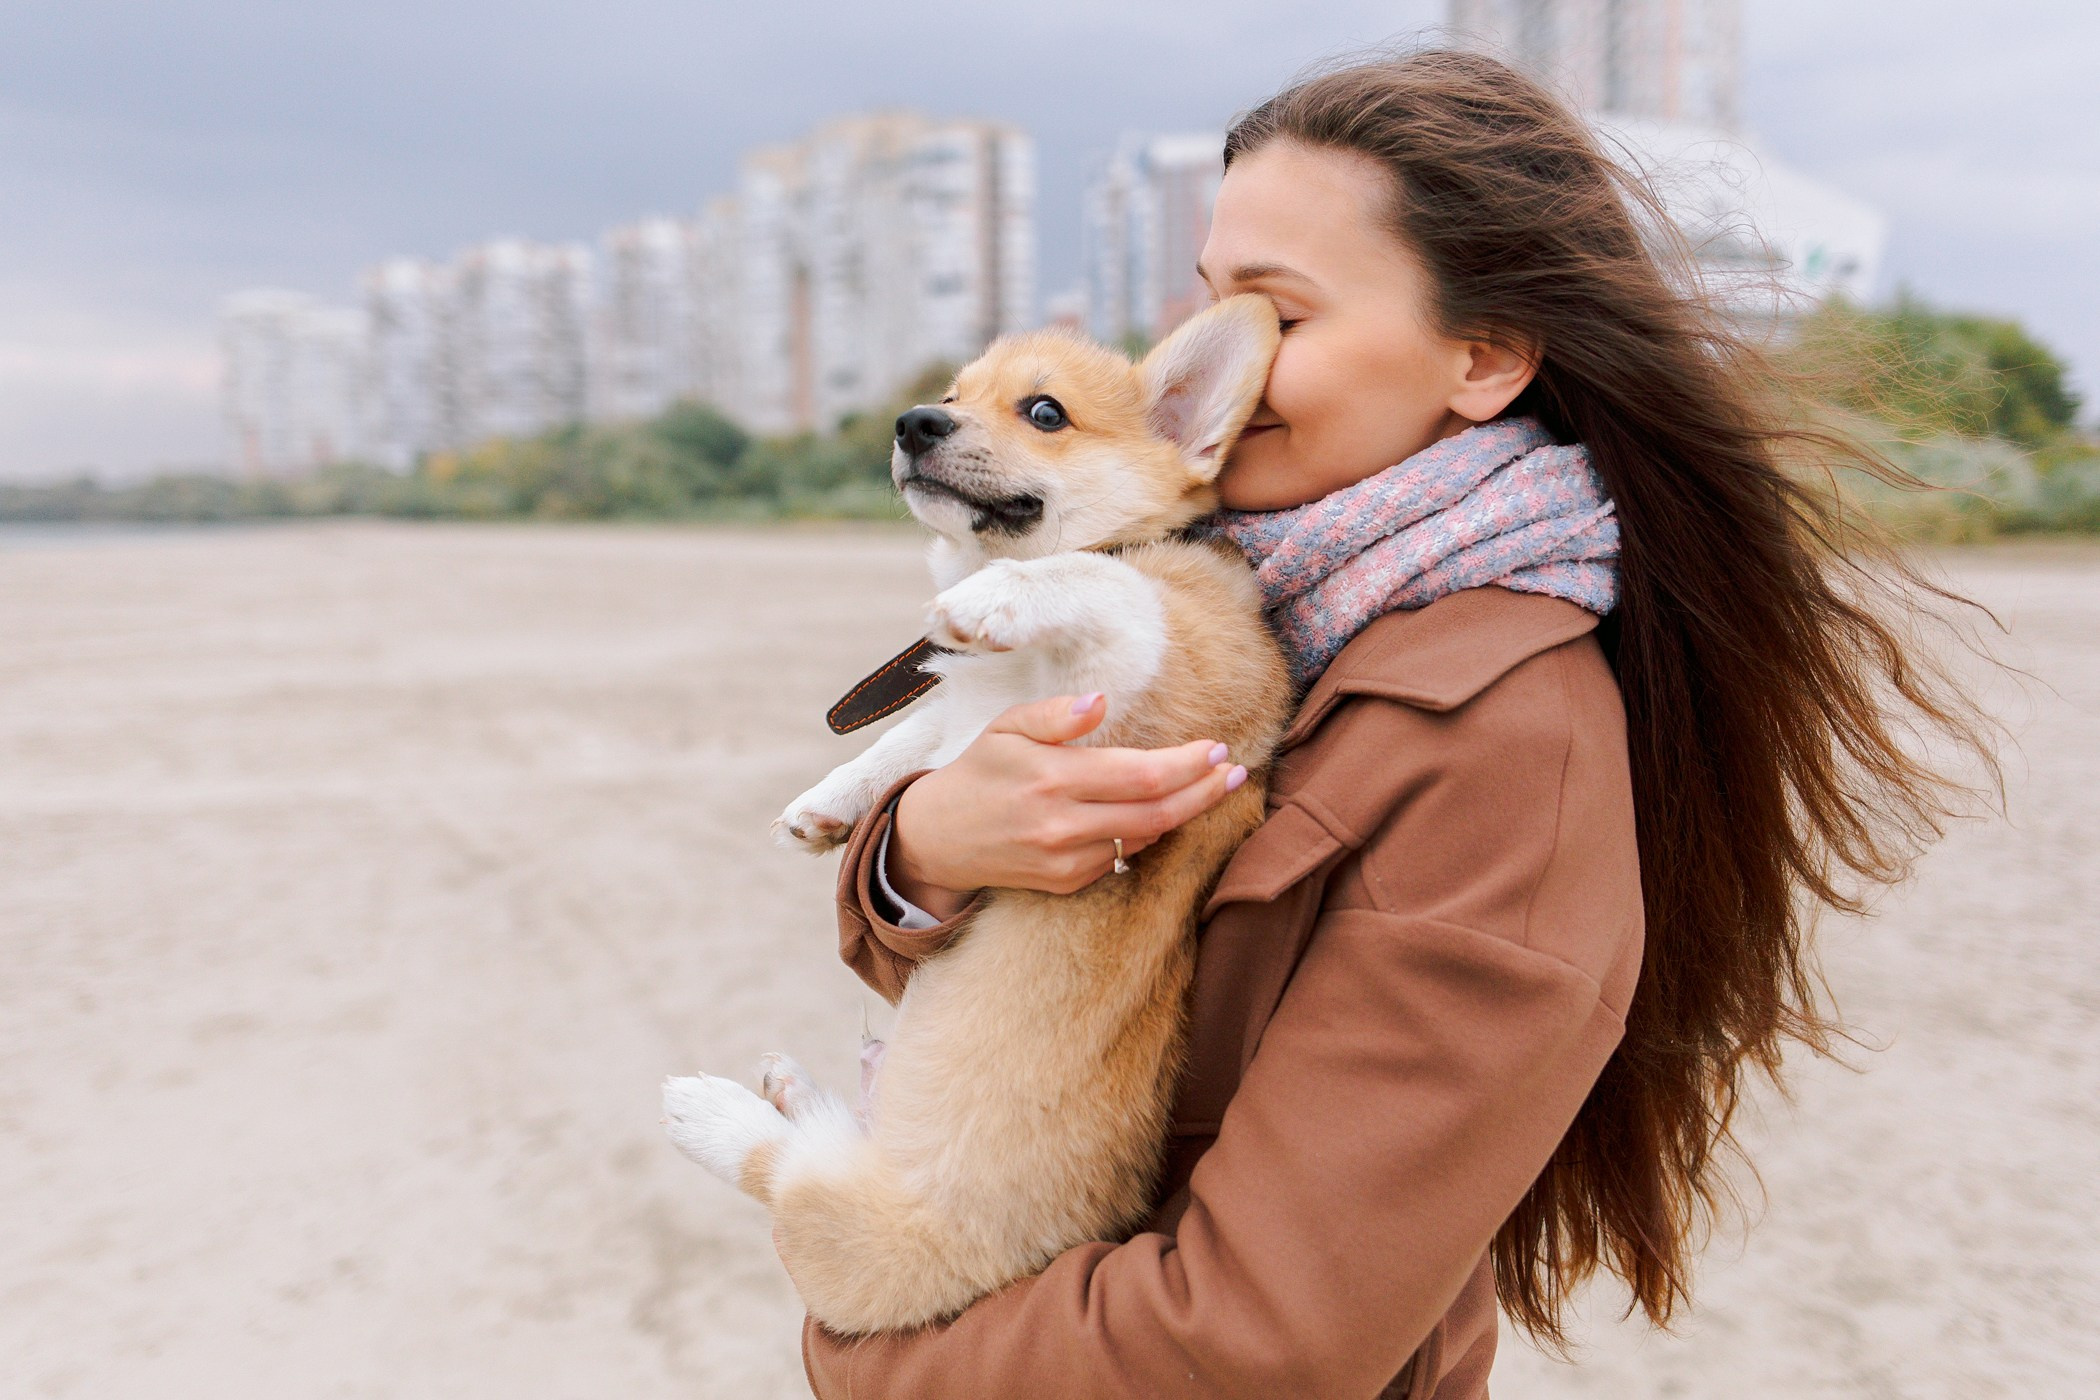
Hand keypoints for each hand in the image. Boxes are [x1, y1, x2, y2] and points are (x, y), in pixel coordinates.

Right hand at [887, 693, 1248, 917]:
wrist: (938, 838)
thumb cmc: (980, 771)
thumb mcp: (1007, 728)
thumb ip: (1056, 715)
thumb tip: (1100, 701)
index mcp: (1053, 778)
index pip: (1143, 774)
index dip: (1189, 765)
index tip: (1217, 750)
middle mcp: (1063, 825)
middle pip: (1157, 812)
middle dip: (1204, 792)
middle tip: (1234, 773)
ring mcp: (1065, 861)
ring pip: (1144, 838)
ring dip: (1182, 813)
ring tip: (1209, 789)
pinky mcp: (1065, 883)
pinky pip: (1121, 858)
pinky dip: (1144, 834)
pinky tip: (1158, 814)